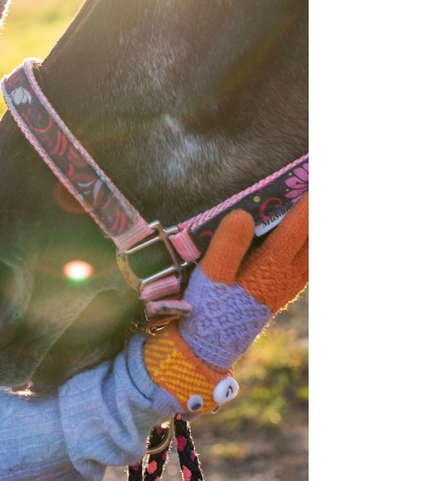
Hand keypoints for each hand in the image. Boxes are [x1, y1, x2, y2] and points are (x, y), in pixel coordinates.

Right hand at [144, 195, 307, 414]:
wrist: (209, 347)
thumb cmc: (207, 308)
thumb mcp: (210, 277)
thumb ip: (227, 245)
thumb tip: (244, 214)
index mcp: (269, 268)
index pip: (296, 228)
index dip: (308, 204)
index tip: (313, 181)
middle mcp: (285, 277)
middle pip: (314, 241)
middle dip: (320, 217)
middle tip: (321, 190)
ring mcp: (286, 286)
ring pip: (313, 255)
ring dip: (318, 233)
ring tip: (320, 211)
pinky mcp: (280, 292)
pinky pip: (307, 265)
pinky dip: (311, 250)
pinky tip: (307, 243)